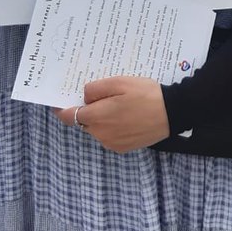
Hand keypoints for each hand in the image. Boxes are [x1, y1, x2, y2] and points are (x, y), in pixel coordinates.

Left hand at [55, 76, 169, 151]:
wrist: (172, 113)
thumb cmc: (146, 94)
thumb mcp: (119, 82)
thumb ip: (96, 89)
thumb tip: (84, 97)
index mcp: (97, 117)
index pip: (69, 116)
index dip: (62, 109)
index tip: (59, 102)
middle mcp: (100, 134)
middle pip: (84, 121)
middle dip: (86, 110)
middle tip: (99, 96)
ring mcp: (111, 143)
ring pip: (97, 129)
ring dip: (100, 118)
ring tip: (117, 104)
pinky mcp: (122, 147)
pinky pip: (108, 135)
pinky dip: (111, 126)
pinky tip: (125, 115)